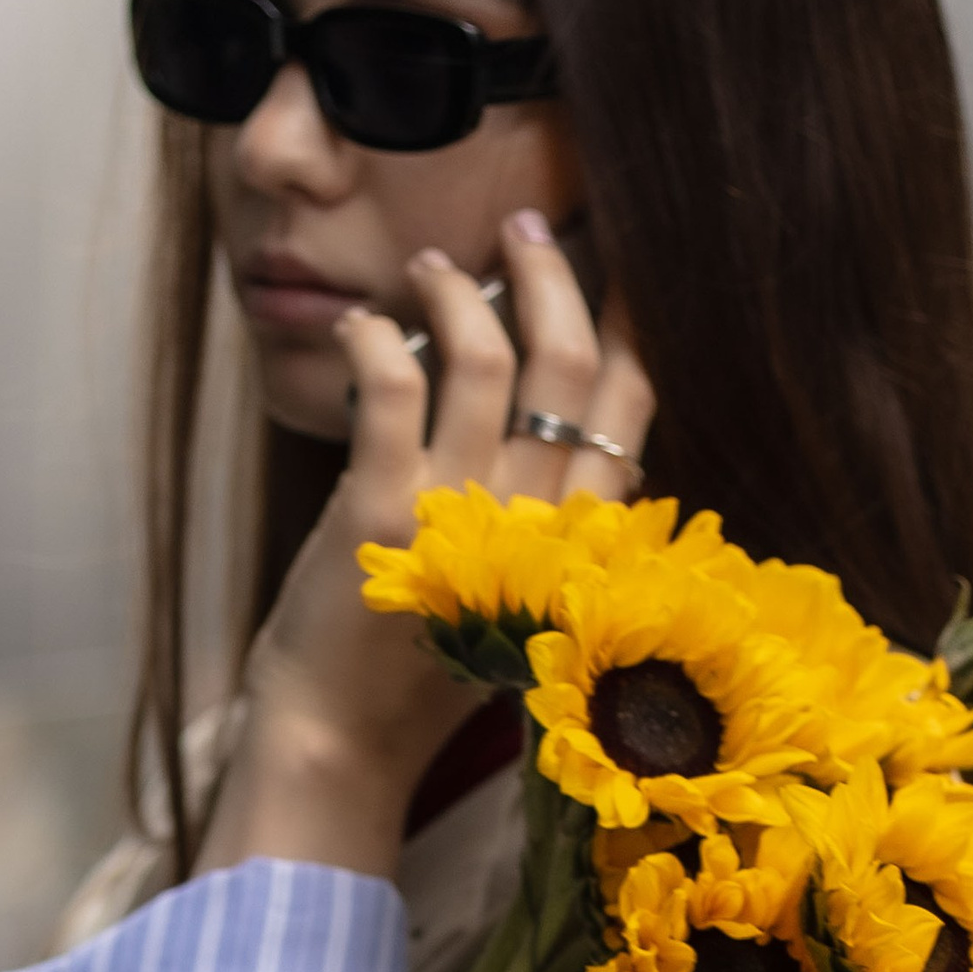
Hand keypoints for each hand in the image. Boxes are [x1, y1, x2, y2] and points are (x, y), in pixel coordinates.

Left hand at [200, 209, 656, 876]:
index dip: (628, 325)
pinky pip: (391, 383)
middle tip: (524, 227)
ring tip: (434, 265)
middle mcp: (535, 522)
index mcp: (581, 543)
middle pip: (568, 363)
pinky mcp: (378, 510)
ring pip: (485, 355)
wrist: (343, 744)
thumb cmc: (424, 678)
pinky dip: (377, 335)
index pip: (629, 409)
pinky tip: (365, 323)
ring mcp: (457, 512)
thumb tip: (579, 436)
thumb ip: (560, 531)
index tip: (617, 266)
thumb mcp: (523, 604)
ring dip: (460, 290)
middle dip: (550, 275)